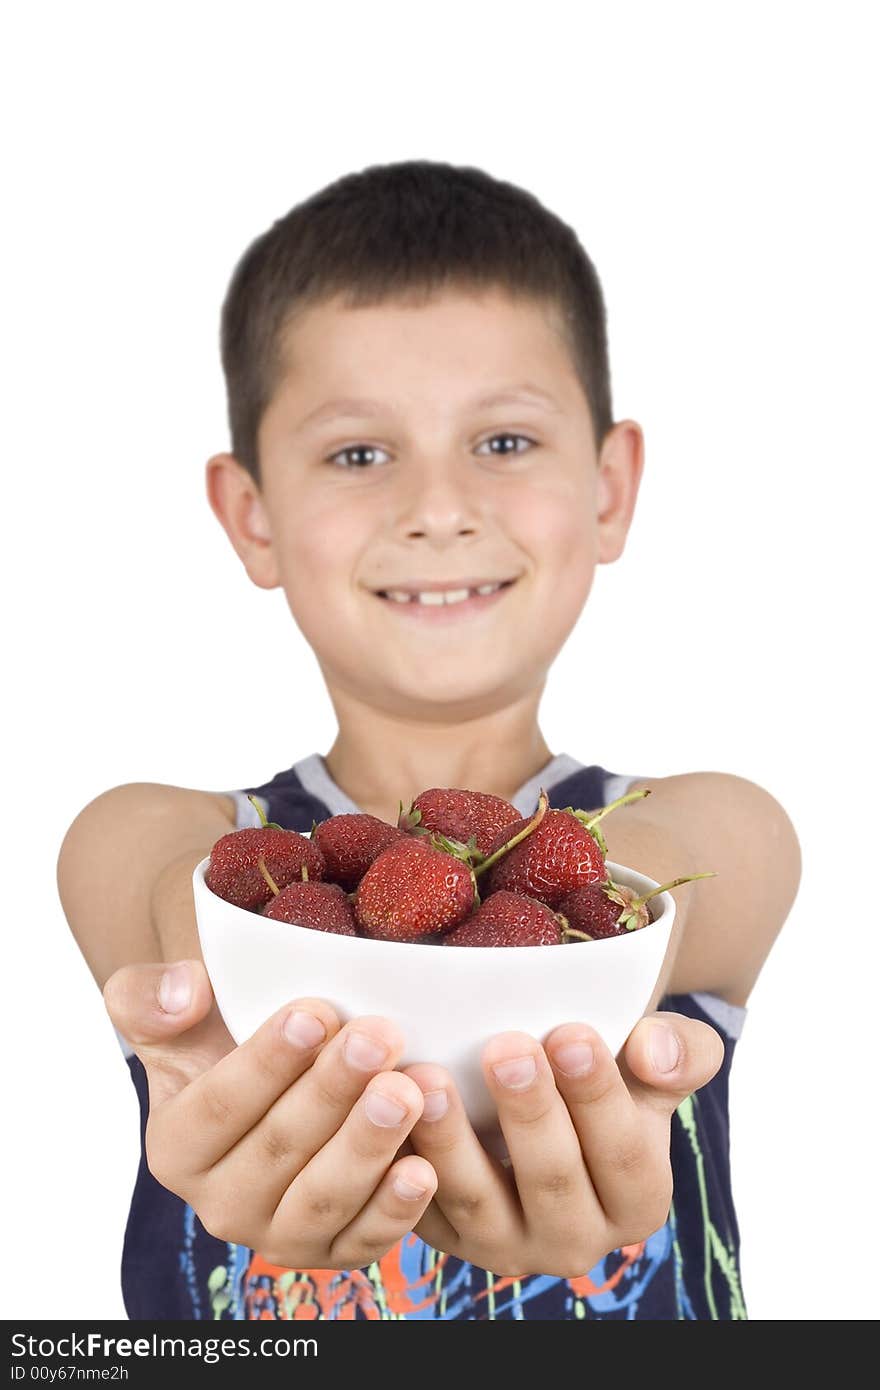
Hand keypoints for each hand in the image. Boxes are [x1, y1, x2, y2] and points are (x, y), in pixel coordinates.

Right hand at [103, 960, 437, 1269]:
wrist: (279, 1079)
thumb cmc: (227, 1036)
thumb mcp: (174, 1011)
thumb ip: (149, 998)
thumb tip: (181, 994)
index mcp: (175, 1148)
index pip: (219, 1105)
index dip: (267, 1060)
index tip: (315, 1013)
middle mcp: (221, 1205)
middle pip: (280, 1147)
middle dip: (332, 1089)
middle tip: (378, 1037)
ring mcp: (280, 1235)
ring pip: (324, 1198)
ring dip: (368, 1144)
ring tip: (407, 1090)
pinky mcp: (336, 1251)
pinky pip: (365, 1240)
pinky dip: (396, 1209)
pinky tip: (424, 1168)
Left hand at [400, 1011, 723, 1276]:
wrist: (544, 1097)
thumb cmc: (605, 1072)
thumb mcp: (654, 1062)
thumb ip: (681, 1052)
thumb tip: (655, 1049)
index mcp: (637, 1200)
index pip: (622, 1152)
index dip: (598, 1094)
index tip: (570, 1032)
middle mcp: (576, 1240)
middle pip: (552, 1179)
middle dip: (528, 1112)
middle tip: (505, 1046)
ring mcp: (505, 1245)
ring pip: (476, 1203)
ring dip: (450, 1141)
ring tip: (428, 1079)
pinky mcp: (445, 1237)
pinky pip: (417, 1209)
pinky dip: (398, 1163)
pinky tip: (381, 1112)